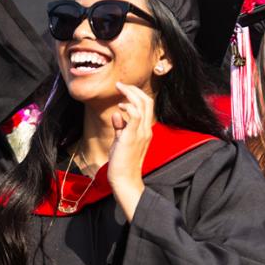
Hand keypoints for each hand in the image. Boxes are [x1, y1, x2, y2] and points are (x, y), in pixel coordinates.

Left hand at [107, 82, 153, 221]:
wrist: (124, 179)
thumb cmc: (122, 162)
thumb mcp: (121, 141)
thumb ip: (120, 128)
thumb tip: (117, 115)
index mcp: (145, 130)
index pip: (147, 106)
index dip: (136, 94)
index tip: (123, 89)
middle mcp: (146, 130)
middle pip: (147, 101)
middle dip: (133, 89)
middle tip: (120, 85)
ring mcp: (141, 133)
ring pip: (143, 105)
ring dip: (130, 93)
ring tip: (119, 88)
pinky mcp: (132, 137)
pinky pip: (135, 116)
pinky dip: (129, 107)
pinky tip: (120, 107)